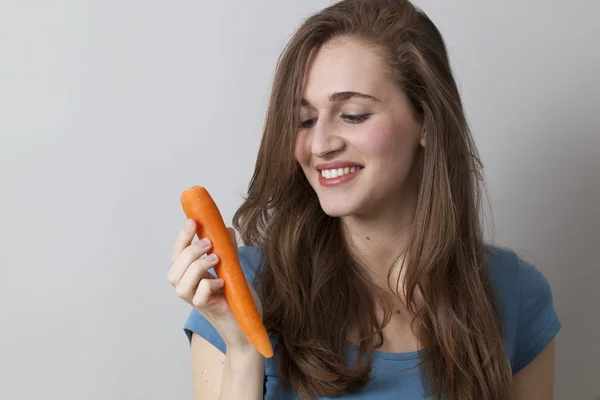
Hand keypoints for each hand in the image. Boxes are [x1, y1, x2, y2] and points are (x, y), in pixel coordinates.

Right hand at [167, 219, 262, 349]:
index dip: (182, 239)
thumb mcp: (233, 269)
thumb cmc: (239, 299)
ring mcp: (197, 302)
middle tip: (209, 243)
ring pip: (180, 285)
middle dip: (189, 252)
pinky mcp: (209, 311)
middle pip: (174, 270)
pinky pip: (198, 298)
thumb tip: (226, 229)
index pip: (177, 256)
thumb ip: (228, 251)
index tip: (192, 222)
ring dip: (196, 267)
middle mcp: (190, 290)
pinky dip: (208, 285)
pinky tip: (222, 281)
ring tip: (215, 258)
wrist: (250, 325)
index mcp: (192, 277)